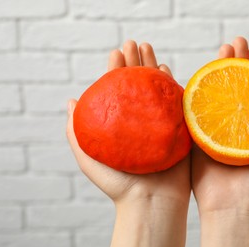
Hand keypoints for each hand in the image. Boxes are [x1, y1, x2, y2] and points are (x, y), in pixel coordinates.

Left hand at [66, 40, 190, 246]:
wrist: (149, 201)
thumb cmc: (118, 184)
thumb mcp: (88, 157)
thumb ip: (77, 130)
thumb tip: (71, 100)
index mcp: (120, 124)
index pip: (116, 90)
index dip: (115, 69)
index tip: (116, 52)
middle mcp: (139, 120)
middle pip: (136, 84)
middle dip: (134, 61)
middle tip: (133, 43)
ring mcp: (158, 123)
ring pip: (155, 88)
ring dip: (152, 67)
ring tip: (148, 49)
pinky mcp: (176, 128)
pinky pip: (174, 101)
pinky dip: (170, 84)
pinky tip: (166, 69)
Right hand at [191, 37, 248, 246]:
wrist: (237, 211)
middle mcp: (238, 125)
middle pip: (237, 87)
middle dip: (237, 63)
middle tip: (235, 43)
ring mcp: (217, 130)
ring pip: (217, 94)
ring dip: (218, 70)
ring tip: (221, 51)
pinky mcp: (197, 138)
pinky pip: (196, 112)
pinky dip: (196, 92)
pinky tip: (198, 74)